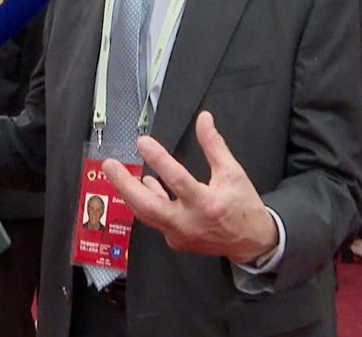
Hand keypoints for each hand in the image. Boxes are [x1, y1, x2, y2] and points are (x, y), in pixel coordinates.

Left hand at [102, 112, 277, 264]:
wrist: (252, 242)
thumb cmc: (243, 206)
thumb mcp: (233, 172)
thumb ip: (215, 145)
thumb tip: (203, 119)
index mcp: (207, 204)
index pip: (177, 180)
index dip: (158, 159)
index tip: (143, 142)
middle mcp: (189, 222)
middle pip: (148, 206)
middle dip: (124, 185)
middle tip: (109, 165)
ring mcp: (180, 234)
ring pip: (146, 214)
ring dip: (129, 192)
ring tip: (116, 173)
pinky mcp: (175, 240)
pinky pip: (155, 219)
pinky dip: (146, 202)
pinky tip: (144, 185)